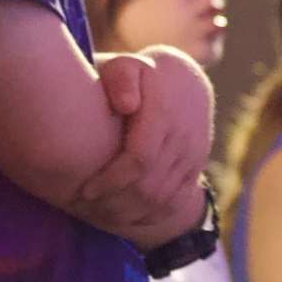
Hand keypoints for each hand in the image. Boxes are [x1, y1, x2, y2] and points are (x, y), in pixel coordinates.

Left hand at [71, 47, 213, 243]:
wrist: (186, 81)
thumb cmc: (140, 75)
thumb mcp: (126, 65)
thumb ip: (120, 78)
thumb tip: (126, 105)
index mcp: (165, 112)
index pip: (140, 160)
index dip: (111, 181)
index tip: (85, 190)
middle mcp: (184, 137)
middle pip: (150, 188)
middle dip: (115, 204)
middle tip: (85, 210)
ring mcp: (194, 155)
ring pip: (162, 200)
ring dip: (129, 214)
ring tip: (99, 215)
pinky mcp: (196, 168)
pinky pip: (175, 202)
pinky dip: (148, 215)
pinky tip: (122, 216)